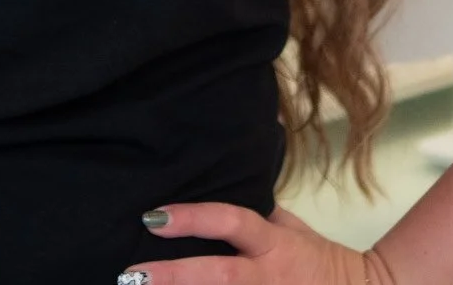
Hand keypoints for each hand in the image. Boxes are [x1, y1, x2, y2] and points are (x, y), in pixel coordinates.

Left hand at [117, 201, 389, 283]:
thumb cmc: (321, 261)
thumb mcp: (292, 229)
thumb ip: (259, 213)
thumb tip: (225, 178)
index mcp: (275, 244)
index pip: (230, 222)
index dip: (192, 218)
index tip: (153, 217)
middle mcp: (270, 277)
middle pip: (217, 275)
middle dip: (173, 275)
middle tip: (132, 274)